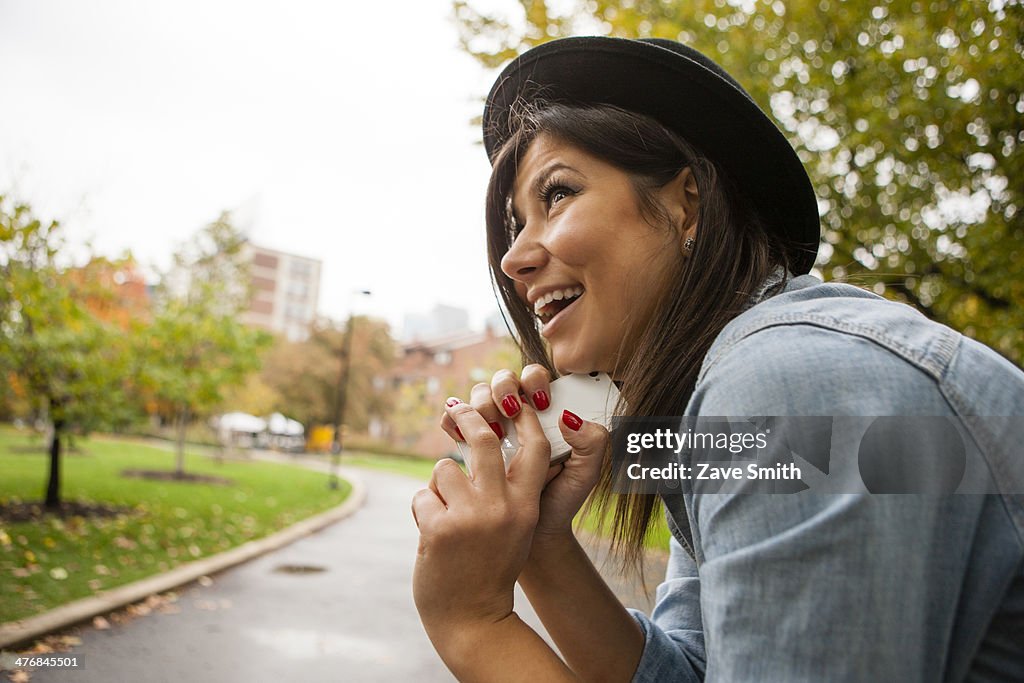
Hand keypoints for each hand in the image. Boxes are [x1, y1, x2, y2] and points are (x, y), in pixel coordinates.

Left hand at [412, 396, 550, 638]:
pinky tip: (432, 534)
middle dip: (467, 418)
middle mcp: (502, 508)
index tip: (515, 398)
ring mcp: (469, 518)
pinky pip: (422, 496)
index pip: (534, 448)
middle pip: (484, 439)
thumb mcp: (515, 527)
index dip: (525, 417)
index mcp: (526, 506)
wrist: (472, 618)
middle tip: (456, 409)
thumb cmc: (492, 566)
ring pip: (445, 468)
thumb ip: (508, 491)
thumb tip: (484, 440)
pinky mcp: (439, 530)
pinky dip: (422, 510)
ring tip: (445, 515)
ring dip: (438, 486)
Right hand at [439, 366, 609, 541]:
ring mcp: (490, 427)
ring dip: (481, 405)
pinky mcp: (465, 442)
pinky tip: (459, 432)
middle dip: (504, 388)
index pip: (535, 378)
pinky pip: (452, 419)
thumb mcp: (585, 475)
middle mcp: (516, 415)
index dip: (535, 381)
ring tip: (492, 433)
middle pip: (503, 380)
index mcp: (545, 414)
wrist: (531, 536)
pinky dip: (452, 419)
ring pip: (478, 395)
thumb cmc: (560, 501)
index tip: (541, 402)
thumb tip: (568, 417)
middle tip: (510, 410)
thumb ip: (592, 444)